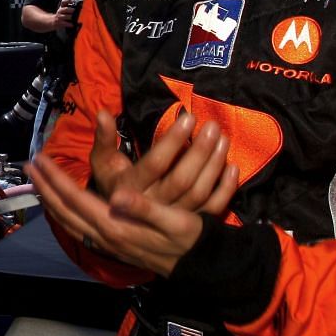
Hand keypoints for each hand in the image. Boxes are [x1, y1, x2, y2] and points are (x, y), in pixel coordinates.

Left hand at [30, 152, 206, 275]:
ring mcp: (106, 243)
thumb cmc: (190, 239)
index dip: (55, 179)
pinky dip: (64, 215)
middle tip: (29, 167)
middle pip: (64, 211)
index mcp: (116, 226)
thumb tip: (116, 195)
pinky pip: (77, 228)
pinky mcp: (111, 245)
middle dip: (45, 188)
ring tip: (39, 184)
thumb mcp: (173, 220)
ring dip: (51, 201)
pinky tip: (63, 208)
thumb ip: (144, 207)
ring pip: (68, 222)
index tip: (39, 160)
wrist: (200, 266)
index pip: (75, 199)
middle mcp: (105, 236)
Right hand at [53, 0, 79, 30]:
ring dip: (70, 17)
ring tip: (73, 18)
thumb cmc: (62, 15)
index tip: (72, 1)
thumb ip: (70, 8)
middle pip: (65, 9)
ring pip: (65, 16)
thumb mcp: (64, 10)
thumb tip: (80, 7)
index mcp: (62, 7)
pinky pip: (65, 23)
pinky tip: (72, 25)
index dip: (68, 0)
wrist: (53, 21)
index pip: (63, 2)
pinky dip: (69, 24)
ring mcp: (59, 17)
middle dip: (70, 10)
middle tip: (73, 10)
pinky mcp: (59, 22)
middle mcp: (60, 11)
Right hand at [87, 107, 235, 208]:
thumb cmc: (113, 181)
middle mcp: (153, 205)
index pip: (156, 164)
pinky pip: (213, 208)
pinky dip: (226, 188)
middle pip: (182, 179)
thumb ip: (104, 138)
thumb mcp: (102, 161)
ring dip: (214, 165)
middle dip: (200, 151)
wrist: (120, 218)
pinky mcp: (190, 223)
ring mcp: (173, 217)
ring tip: (223, 139)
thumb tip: (103, 113)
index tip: (189, 118)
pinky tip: (232, 167)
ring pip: (199, 193)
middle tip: (212, 126)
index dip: (173, 141)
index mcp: (130, 189)